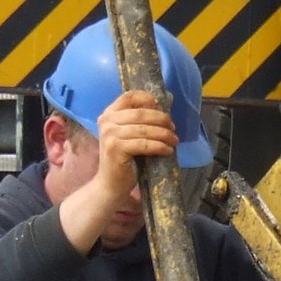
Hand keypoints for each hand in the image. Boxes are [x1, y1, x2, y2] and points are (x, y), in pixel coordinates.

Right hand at [62, 89, 176, 250]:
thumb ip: (139, 122)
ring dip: (164, 134)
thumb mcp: (128, 135)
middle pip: (141, 112)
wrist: (110, 184)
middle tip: (173, 128)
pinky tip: (168, 151)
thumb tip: (164, 110)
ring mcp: (110, 135)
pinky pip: (145, 144)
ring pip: (145, 129)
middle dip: (162, 119)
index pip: (129, 96)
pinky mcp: (116, 148)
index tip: (161, 107)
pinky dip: (160, 147)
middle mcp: (107, 121)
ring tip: (174, 141)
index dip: (147, 99)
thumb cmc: (124, 160)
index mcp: (108, 114)